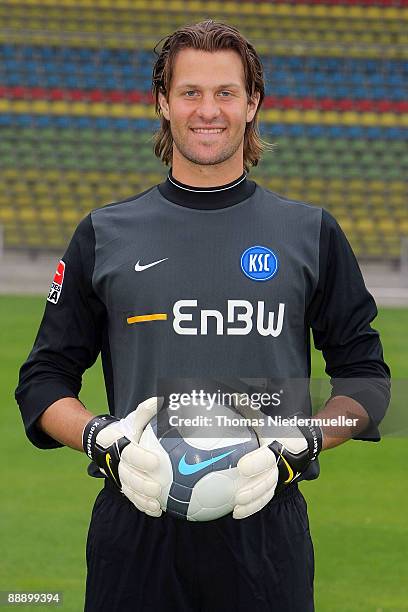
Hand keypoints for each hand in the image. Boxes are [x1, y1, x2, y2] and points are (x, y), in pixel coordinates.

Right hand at [82, 397, 163, 516]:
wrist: (106, 443)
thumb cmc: (127, 429)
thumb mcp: (134, 419)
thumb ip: (145, 411)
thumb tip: (160, 401)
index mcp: (121, 446)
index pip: (130, 453)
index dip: (141, 458)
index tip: (156, 462)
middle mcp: (117, 463)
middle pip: (128, 476)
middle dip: (142, 484)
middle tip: (158, 488)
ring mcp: (119, 477)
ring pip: (129, 490)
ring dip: (142, 499)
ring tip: (157, 504)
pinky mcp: (122, 486)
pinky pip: (132, 498)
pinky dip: (143, 506)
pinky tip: (157, 511)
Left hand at [233, 399, 321, 518]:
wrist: (306, 442)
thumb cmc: (280, 429)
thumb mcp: (267, 419)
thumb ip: (249, 410)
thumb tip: (232, 396)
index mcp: (277, 446)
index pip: (267, 456)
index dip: (256, 463)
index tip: (241, 467)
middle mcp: (281, 464)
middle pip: (268, 480)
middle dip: (253, 489)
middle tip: (237, 496)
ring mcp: (282, 477)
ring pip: (268, 493)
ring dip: (252, 503)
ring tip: (236, 509)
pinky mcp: (279, 485)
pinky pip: (267, 498)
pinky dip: (254, 507)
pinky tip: (238, 513)